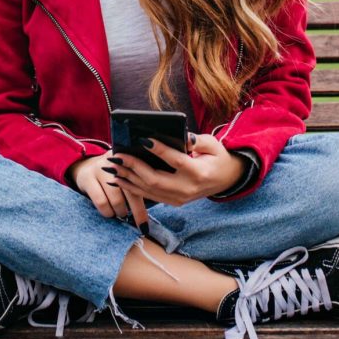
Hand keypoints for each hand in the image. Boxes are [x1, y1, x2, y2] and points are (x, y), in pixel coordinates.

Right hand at [67, 152, 148, 231]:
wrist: (85, 165)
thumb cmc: (114, 174)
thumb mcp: (128, 171)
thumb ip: (142, 180)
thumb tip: (160, 199)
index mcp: (131, 158)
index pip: (144, 181)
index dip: (149, 201)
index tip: (149, 224)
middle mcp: (116, 161)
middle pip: (131, 190)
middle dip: (135, 212)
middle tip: (133, 218)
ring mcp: (100, 168)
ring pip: (117, 200)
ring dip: (120, 211)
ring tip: (120, 212)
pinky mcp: (88, 178)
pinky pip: (102, 202)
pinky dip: (107, 211)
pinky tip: (109, 212)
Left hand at [108, 133, 247, 206]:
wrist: (225, 179)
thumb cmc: (217, 157)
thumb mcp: (213, 145)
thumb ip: (198, 140)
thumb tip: (182, 137)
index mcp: (198, 172)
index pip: (175, 160)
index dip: (159, 150)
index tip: (143, 139)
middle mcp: (187, 188)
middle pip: (155, 179)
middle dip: (134, 167)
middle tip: (118, 155)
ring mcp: (180, 198)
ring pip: (149, 190)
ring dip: (128, 178)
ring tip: (113, 167)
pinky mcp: (174, 202)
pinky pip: (150, 196)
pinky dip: (133, 187)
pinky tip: (120, 179)